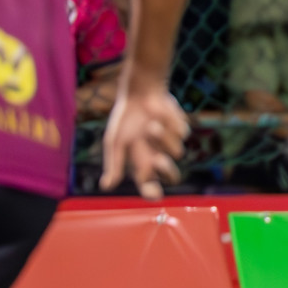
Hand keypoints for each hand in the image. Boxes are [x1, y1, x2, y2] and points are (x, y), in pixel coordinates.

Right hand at [100, 81, 188, 198]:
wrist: (140, 92)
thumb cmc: (125, 117)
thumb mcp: (116, 141)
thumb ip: (114, 164)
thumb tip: (105, 186)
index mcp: (141, 161)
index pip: (149, 185)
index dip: (152, 192)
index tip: (154, 195)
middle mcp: (158, 155)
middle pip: (172, 176)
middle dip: (166, 170)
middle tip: (157, 159)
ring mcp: (171, 144)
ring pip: (177, 152)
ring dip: (163, 139)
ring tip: (151, 125)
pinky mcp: (180, 130)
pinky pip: (182, 134)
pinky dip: (170, 125)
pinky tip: (161, 114)